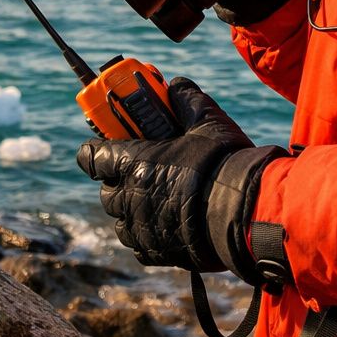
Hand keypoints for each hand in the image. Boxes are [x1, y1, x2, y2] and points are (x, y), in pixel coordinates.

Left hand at [76, 77, 251, 270]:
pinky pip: (139, 245)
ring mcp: (141, 228)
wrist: (245, 212)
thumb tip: (176, 85)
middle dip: (117, 182)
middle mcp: (130, 197)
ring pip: (121, 220)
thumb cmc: (223, 163)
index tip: (104, 149)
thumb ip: (187, 100)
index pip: (91, 157)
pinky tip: (165, 225)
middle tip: (140, 172)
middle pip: (107, 191)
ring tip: (155, 201)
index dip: (96, 153)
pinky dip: (146, 235)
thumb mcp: (207, 121)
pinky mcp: (157, 252)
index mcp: (133, 162)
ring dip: (130, 210)